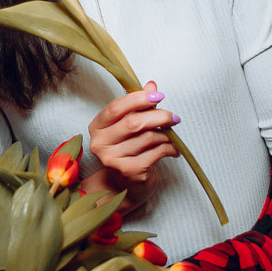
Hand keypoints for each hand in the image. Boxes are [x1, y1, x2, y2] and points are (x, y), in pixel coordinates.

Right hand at [83, 81, 178, 198]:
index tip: (159, 95)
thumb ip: (139, 105)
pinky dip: (169, 149)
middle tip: (174, 117)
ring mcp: (112, 160)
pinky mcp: (128, 172)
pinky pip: (155, 153)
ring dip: (165, 135)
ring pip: (147, 138)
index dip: (139, 99)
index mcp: (97, 126)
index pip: (116, 107)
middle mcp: (100, 143)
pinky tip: (173, 150)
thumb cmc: (128, 150)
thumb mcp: (130, 125)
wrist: (124, 185)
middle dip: (159, 117)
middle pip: (133, 122)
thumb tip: (152, 85)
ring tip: (171, 137)